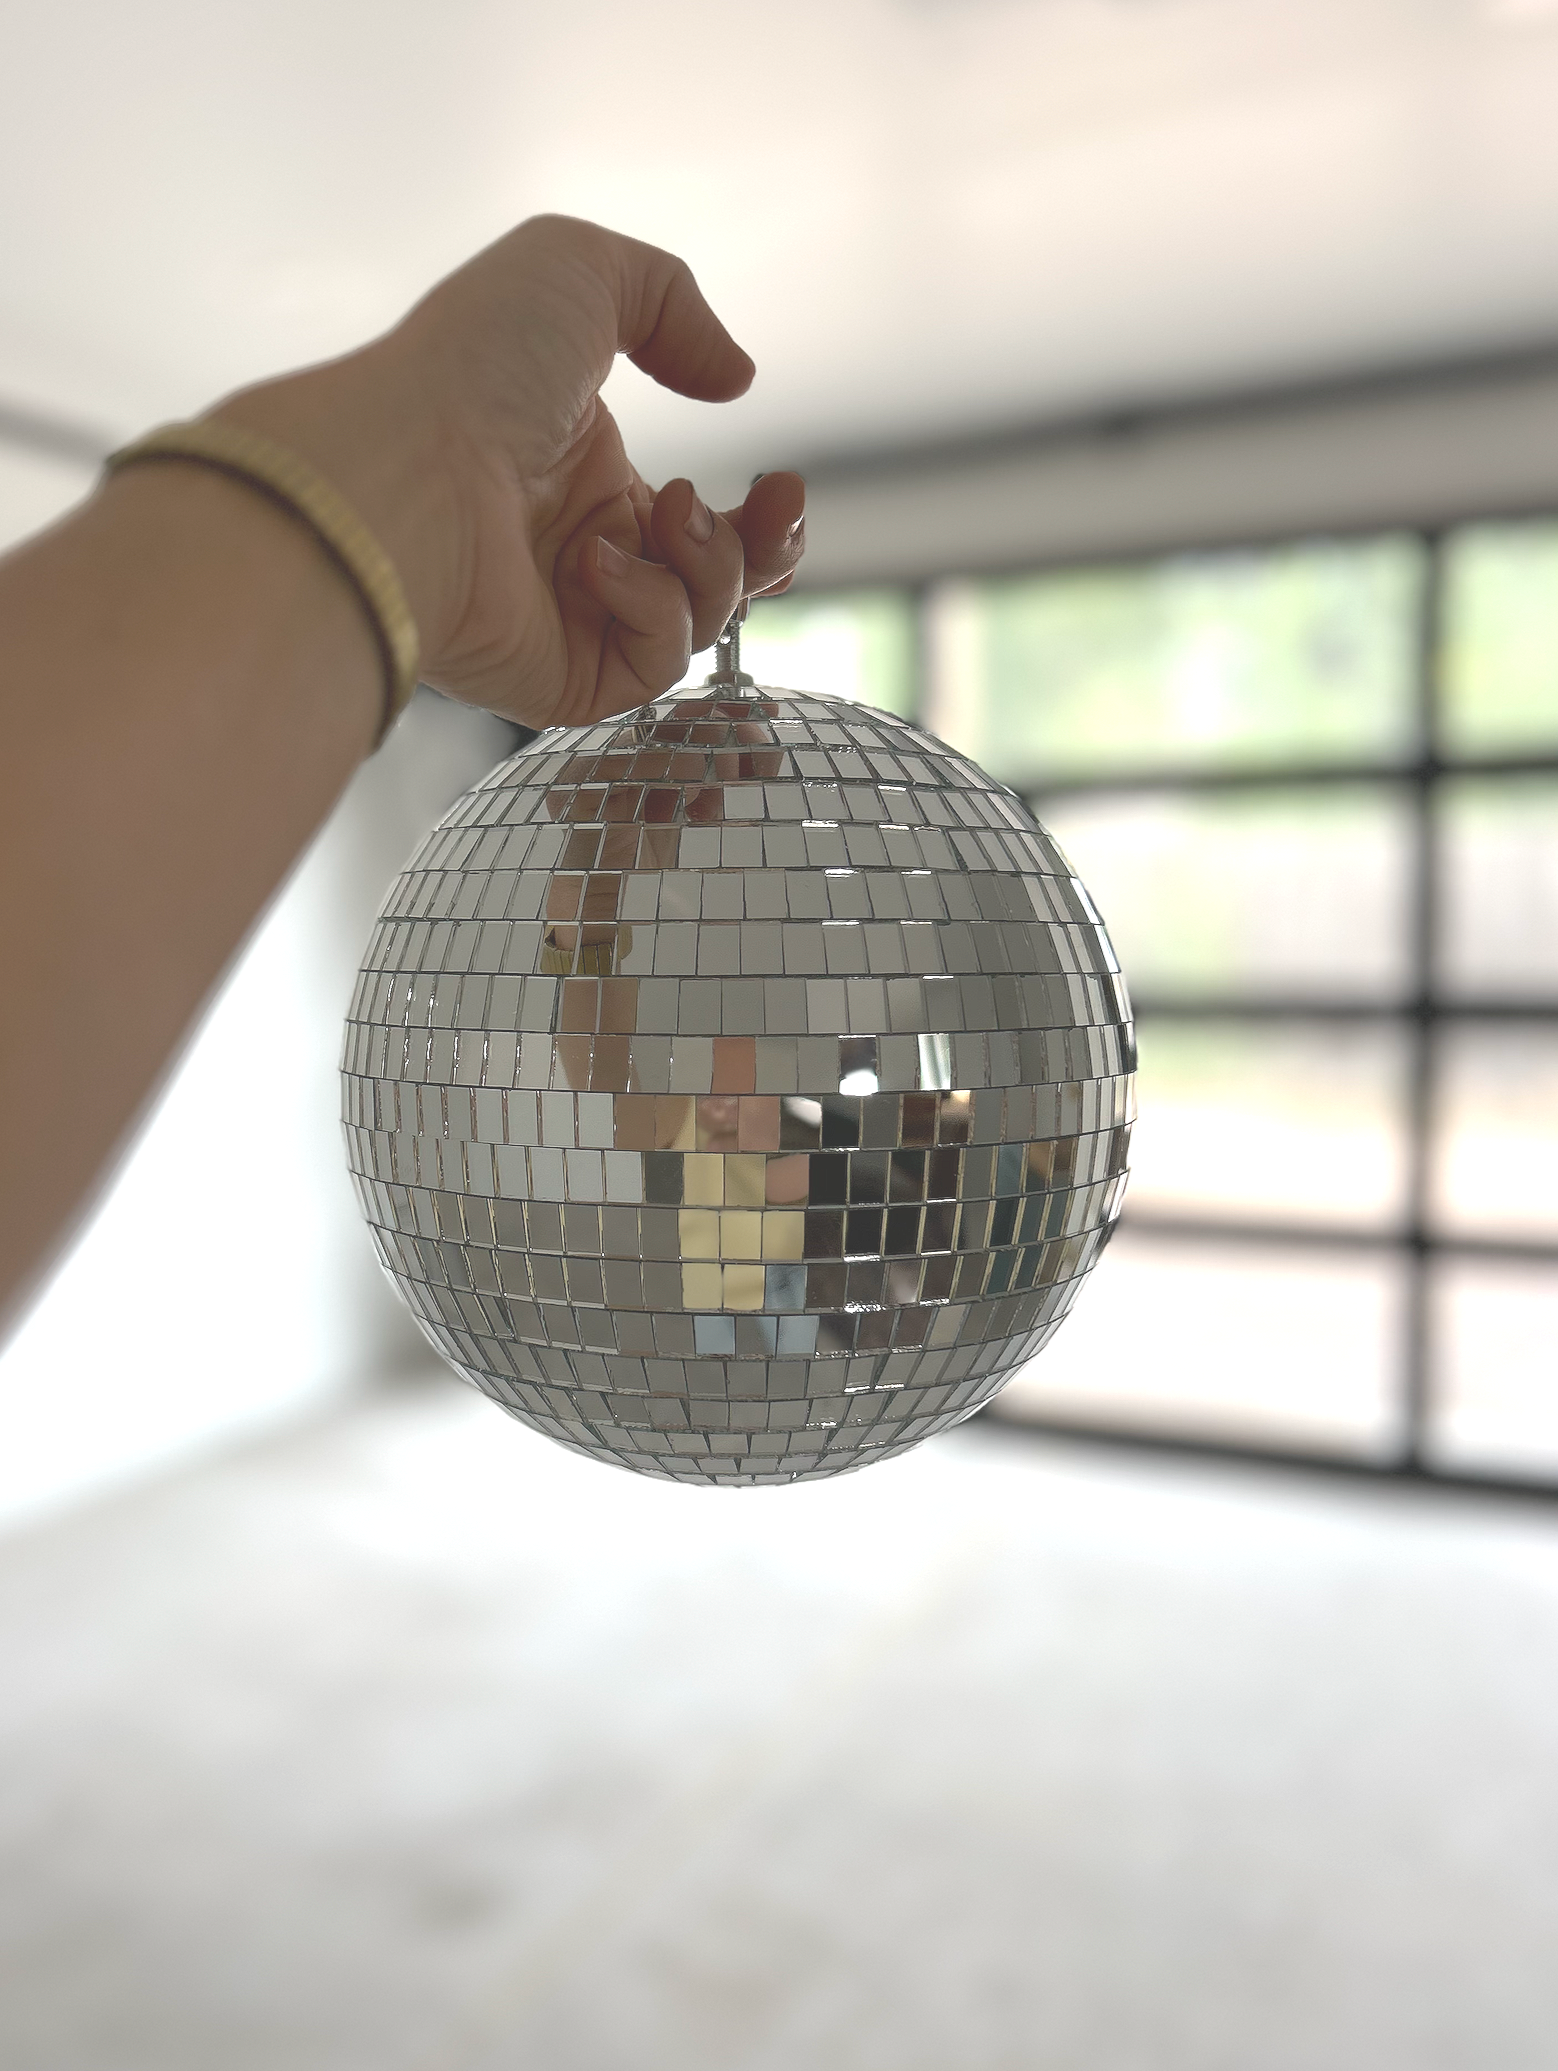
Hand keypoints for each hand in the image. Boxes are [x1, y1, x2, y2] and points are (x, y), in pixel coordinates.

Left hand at [217, 215, 804, 731]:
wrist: (405, 466)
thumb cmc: (466, 367)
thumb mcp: (580, 271)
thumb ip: (672, 303)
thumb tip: (736, 375)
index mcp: (583, 477)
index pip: (696, 521)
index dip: (759, 514)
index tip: (782, 483)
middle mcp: (582, 554)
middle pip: (717, 584)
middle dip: (768, 550)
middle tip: (776, 505)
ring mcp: (574, 621)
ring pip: (700, 623)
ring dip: (711, 562)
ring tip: (666, 509)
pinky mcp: (565, 679)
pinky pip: (654, 663)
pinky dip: (651, 606)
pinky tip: (597, 560)